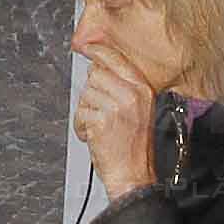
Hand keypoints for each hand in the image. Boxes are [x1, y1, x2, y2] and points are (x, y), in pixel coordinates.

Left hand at [72, 46, 155, 201]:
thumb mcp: (140, 111)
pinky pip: (80, 113)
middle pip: (95, 75)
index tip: (88, 46)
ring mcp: (116, 107)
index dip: (99, 51)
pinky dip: (82, 127)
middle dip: (92, 94)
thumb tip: (99, 67)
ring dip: (86, 112)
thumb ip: (124, 87)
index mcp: (143, 90)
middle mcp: (131, 95)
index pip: (116, 59)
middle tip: (102, 113)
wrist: (134, 176)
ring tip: (101, 128)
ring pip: (85, 94)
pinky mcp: (101, 120)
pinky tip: (95, 136)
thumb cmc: (135, 148)